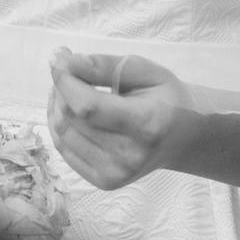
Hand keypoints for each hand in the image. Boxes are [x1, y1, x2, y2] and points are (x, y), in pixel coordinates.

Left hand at [46, 51, 194, 190]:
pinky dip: (59, 124)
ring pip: (63, 133)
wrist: (182, 138)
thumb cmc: (166, 98)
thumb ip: (105, 66)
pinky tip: (69, 108)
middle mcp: (130, 156)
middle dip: (61, 86)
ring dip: (56, 104)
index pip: (89, 106)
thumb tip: (66, 63)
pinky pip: (64, 149)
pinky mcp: (104, 182)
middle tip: (65, 66)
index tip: (58, 58)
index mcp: (147, 124)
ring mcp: (115, 174)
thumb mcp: (145, 71)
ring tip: (67, 87)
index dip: (65, 81)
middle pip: (73, 118)